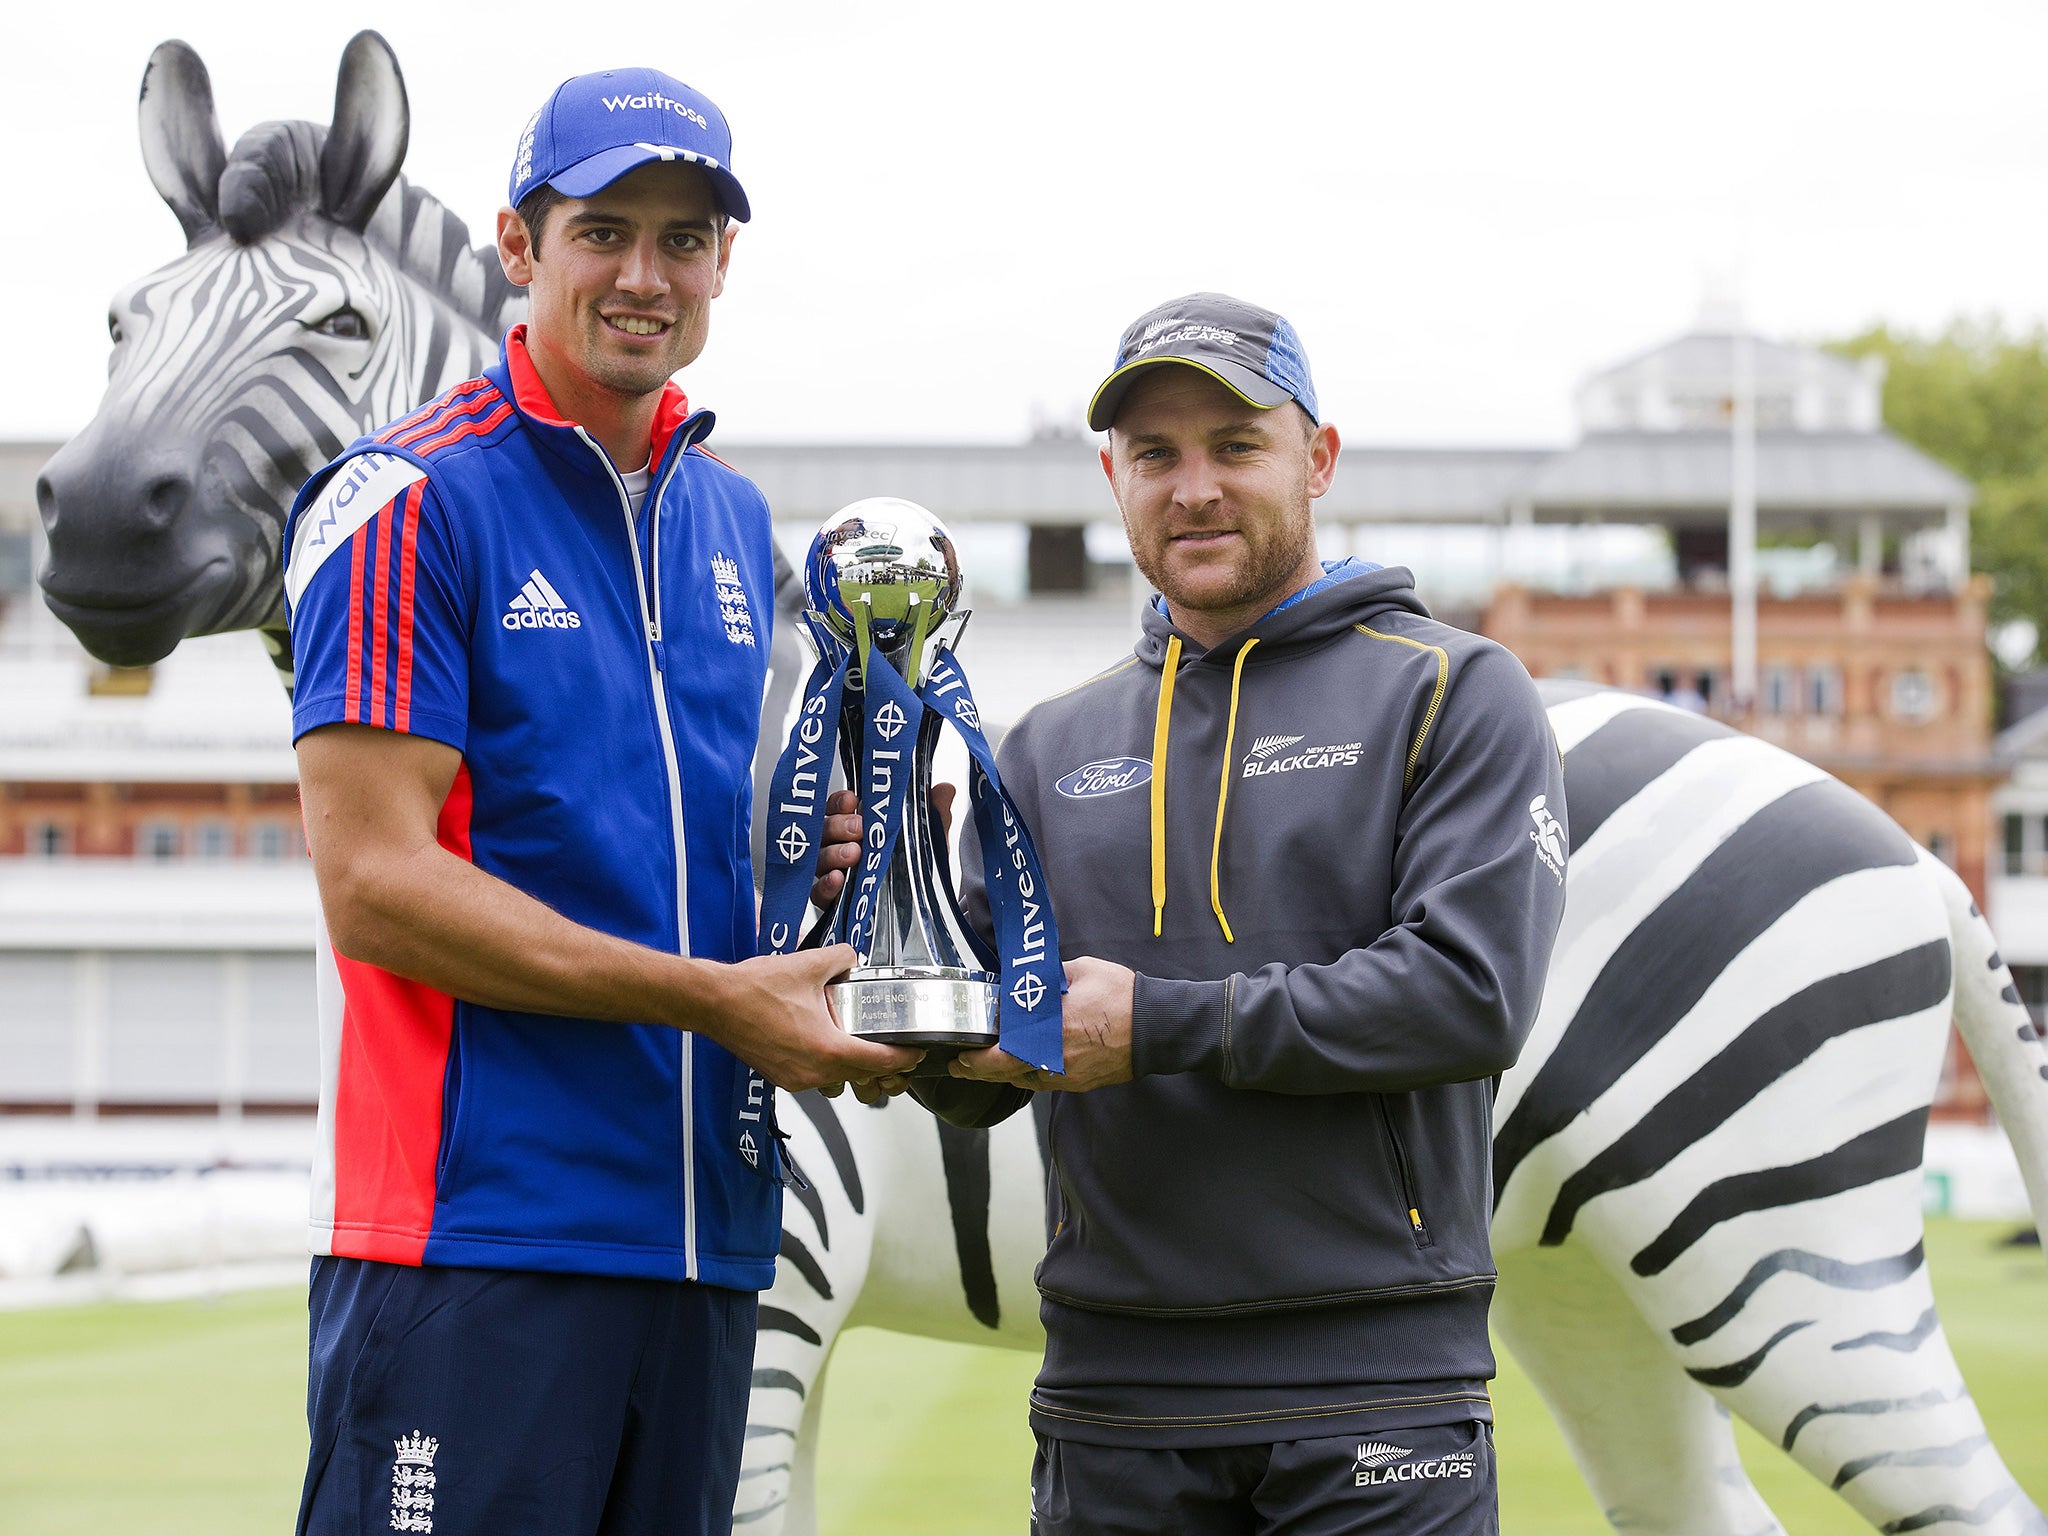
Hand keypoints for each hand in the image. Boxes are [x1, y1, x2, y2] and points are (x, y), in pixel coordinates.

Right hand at [713, 944, 921, 1092]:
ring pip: (838, 1080)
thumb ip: (841, 959)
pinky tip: (825, 1042)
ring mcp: (795, 1079)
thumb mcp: (809, 963)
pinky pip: (815, 1077)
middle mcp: (813, 1071)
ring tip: (860, 1045)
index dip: (903, 1058)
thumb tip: (852, 959)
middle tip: (894, 1048)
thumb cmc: (755, 988)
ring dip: (852, 1067)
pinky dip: (827, 1064)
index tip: (915, 1052)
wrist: (714, 1003)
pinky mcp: (780, 1078)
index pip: (879, 1062)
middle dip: (881, 1065)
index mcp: (827, 1049)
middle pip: (861, 1076)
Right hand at [810, 784, 956, 909]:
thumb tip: (945, 788)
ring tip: (854, 853)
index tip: (853, 800)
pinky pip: (818, 893)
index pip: (837, 807)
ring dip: (833, 853)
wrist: (916, 909)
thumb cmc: (910, 867)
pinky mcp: (829, 900)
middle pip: (824, 829)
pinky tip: (838, 878)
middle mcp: (837, 846)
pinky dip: (825, 884)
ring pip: (819, 858)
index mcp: (854, 826)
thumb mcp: (926, 840)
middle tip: (860, 827)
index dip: (841, 802)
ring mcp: (830, 873)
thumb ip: (934, 815)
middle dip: (839, 825)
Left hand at [950, 957, 1134, 1093]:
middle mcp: (1054, 1055)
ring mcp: (1067, 1074)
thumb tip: (1027, 978)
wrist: (1156, 1026)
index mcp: (1050, 1026)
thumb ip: (1048, 976)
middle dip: (978, 1071)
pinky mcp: (1080, 1081)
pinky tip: (1018, 1071)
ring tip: (981, 1070)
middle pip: (1005, 1073)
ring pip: (1023, 1082)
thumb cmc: (1121, 995)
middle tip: (959, 1067)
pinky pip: (1045, 1084)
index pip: (1002, 1051)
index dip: (977, 1057)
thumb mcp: (1080, 970)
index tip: (960, 1052)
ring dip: (1000, 1076)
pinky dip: (1026, 1078)